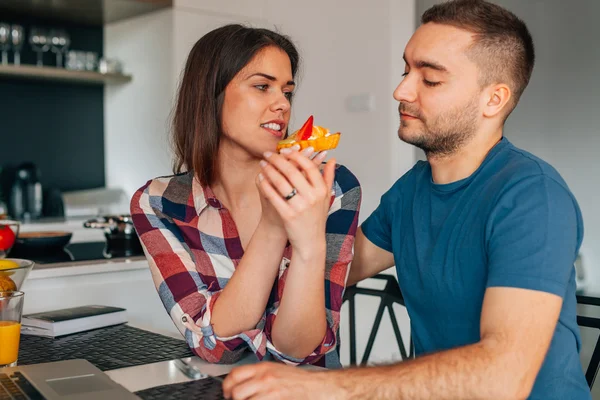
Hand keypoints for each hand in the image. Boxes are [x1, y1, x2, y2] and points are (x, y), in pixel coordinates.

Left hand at [222, 362, 344, 399]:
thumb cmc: (298, 380)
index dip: (226, 386)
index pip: (235, 375)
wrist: (317, 387)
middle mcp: (265, 378)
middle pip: (237, 392)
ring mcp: (270, 392)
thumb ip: (258, 376)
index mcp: (263, 368)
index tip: (227, 393)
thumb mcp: (276, 370)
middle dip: (236, 399)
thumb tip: (241, 384)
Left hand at [257, 147, 334, 259]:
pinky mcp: (288, 215)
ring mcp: (300, 207)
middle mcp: (312, 197)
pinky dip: (266, 185)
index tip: (286, 150)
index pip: (309, 167)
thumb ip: (329, 177)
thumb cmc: (317, 218)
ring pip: (281, 182)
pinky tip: (261, 178)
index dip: (297, 156)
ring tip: (263, 164)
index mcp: (322, 191)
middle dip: (278, 160)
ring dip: (269, 170)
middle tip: (269, 154)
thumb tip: (332, 159)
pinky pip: (274, 196)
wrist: (310, 242)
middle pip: (293, 171)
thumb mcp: (326, 198)